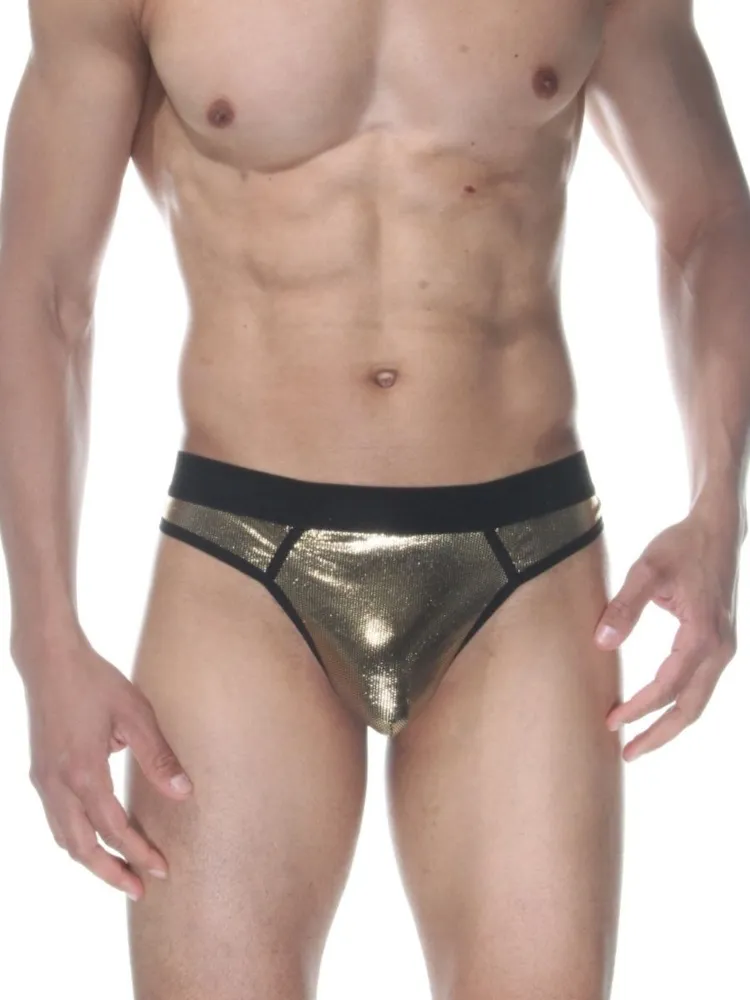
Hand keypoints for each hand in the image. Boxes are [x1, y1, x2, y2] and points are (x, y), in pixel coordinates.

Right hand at [17, 633, 192, 900]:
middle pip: (83, 847)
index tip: (162, 869)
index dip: (138, 852)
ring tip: (119, 872)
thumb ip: (159, 756)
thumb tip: (184, 793)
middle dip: (112, 872)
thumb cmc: (96, 682)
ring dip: (92, 860)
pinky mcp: (40, 772)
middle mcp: (57, 784)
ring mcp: (44, 780)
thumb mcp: (136, 714)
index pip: (114, 828)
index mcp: (83, 772)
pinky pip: (56, 820)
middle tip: (140, 889)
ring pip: (64, 838)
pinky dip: (75, 839)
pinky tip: (93, 839)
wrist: (50, 661)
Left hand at [593, 504, 742, 760]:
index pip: (668, 686)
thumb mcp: (647, 570)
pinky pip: (700, 685)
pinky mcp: (719, 643)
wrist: (717, 531)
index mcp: (702, 635)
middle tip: (627, 754)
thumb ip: (624, 607)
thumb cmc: (680, 547)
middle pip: (691, 707)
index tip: (610, 721)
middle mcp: (720, 648)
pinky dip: (679, 704)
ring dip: (669, 723)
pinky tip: (657, 709)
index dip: (639, 708)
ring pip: (699, 700)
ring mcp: (724, 648)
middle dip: (659, 734)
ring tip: (638, 741)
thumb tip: (603, 643)